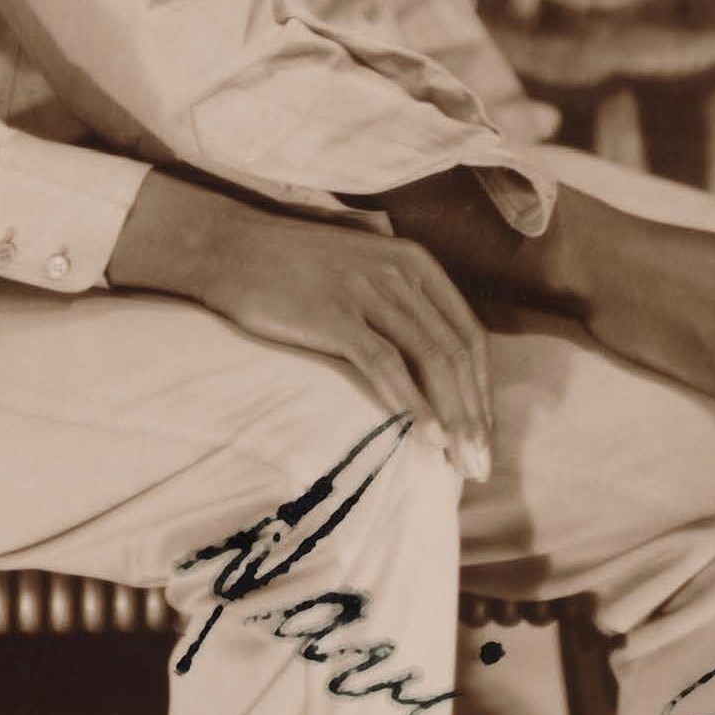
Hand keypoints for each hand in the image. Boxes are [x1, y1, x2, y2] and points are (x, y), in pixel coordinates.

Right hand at [107, 176, 493, 483]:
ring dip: (453, 417)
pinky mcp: (336, 314)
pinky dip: (412, 404)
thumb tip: (427, 357)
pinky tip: (426, 438)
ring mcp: (368, 292)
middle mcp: (400, 273)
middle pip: (456, 353)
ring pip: (431, 361)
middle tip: (480, 465)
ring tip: (460, 464)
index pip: (468, 334)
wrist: (230, 248)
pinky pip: (386, 365)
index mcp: (415, 262)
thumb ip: (399, 296)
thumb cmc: (291, 267)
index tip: (484, 434)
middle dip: (475, 415)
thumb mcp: (361, 268)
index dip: (483, 389)